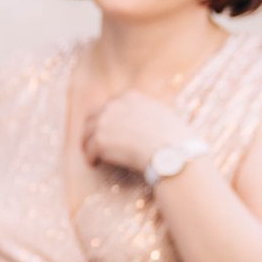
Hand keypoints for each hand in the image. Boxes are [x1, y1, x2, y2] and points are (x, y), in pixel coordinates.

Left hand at [82, 91, 197, 175]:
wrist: (173, 152)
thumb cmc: (174, 138)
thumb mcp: (162, 113)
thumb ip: (145, 111)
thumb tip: (139, 119)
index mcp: (130, 97)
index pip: (109, 106)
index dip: (106, 119)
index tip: (107, 129)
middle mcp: (114, 106)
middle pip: (93, 118)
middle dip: (92, 130)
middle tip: (94, 143)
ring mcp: (105, 122)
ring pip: (87, 134)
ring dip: (88, 145)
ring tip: (93, 155)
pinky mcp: (100, 140)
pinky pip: (89, 151)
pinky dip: (91, 159)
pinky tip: (95, 164)